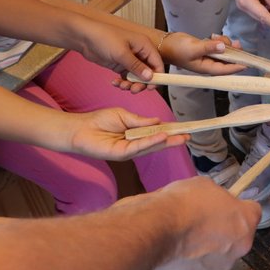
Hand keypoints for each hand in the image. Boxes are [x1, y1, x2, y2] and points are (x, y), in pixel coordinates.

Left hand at [67, 107, 188, 160]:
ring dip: (166, 142)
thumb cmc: (99, 120)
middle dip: (173, 140)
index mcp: (135, 134)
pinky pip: (140, 147)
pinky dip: (152, 142)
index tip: (183, 129)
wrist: (81, 128)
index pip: (156, 133)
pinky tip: (162, 137)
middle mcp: (134, 144)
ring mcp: (129, 150)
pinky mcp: (122, 154)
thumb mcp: (124, 115)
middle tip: (188, 136)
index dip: (169, 131)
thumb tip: (158, 121)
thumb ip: (140, 120)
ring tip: (181, 138)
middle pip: (157, 142)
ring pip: (151, 146)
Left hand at [76, 19, 163, 85]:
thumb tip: (150, 77)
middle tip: (133, 90)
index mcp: (144, 45)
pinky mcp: (121, 64)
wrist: (84, 37)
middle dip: (142, 83)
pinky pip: (127, 77)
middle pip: (149, 72)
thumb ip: (136, 66)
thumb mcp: (121, 53)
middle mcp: (139, 52)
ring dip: (132, 84)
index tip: (150, 88)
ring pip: (138, 77)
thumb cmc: (104, 38)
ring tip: (122, 86)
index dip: (157, 77)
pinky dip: (123, 82)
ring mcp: (130, 59)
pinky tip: (115, 83)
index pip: (158, 63)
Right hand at [150, 177, 259, 269]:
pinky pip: (200, 269)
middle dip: (224, 231)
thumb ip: (217, 199)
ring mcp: (220, 267)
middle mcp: (239, 248)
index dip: (239, 207)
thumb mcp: (205, 186)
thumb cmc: (184, 202)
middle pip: (237, 237)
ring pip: (220, 256)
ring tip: (187, 241)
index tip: (225, 205)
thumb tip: (215, 205)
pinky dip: (192, 263)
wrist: (157, 229)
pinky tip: (178, 253)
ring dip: (210, 250)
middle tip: (202, 224)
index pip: (254, 211)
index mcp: (246, 222)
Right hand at [159, 32, 245, 74]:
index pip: (226, 70)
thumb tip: (223, 47)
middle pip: (228, 61)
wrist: (165, 43)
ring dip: (224, 43)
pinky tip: (212, 36)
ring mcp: (208, 57)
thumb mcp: (193, 47)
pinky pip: (219, 47)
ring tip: (215, 37)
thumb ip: (209, 48)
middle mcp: (209, 65)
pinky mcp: (207, 50)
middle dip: (233, 51)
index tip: (248, 62)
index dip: (238, 66)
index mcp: (207, 69)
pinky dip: (219, 41)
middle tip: (234, 42)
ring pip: (224, 52)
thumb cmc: (176, 49)